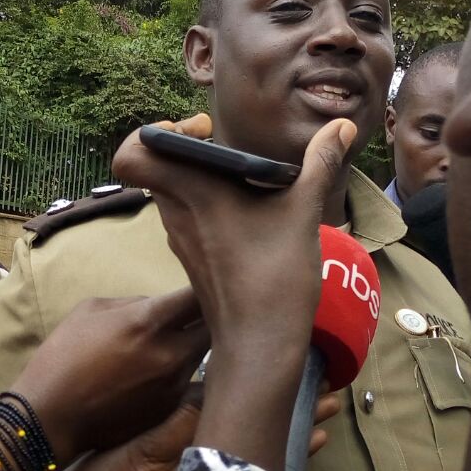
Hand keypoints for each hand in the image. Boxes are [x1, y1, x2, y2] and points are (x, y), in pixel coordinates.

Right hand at [11, 288, 209, 467]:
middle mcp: (172, 353)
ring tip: (172, 343)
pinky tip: (157, 373)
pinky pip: (188, 382)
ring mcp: (175, 384)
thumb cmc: (63, 356)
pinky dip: (179, 373)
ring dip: (193, 346)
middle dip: (209, 318)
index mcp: (149, 321)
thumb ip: (133, 302)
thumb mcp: (90, 310)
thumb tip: (159, 305)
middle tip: (196, 314)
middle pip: (215, 328)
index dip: (205, 287)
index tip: (202, 284)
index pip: (199, 294)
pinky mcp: (170, 409)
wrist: (50, 416)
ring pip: (203, 356)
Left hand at [113, 113, 355, 470]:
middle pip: (155, 165)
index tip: (203, 133)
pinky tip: (248, 214)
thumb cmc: (275, 277)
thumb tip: (340, 125)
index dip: (153, 132)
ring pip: (171, 192)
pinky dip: (208, 205)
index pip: (129, 153)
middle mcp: (173, 212)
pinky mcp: (190, 256)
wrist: (259, 344)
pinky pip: (187, 216)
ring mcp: (178, 236)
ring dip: (200, 178)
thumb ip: (320, 164)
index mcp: (189, 191)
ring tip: (244, 181)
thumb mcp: (303, 211)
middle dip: (187, 149)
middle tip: (226, 149)